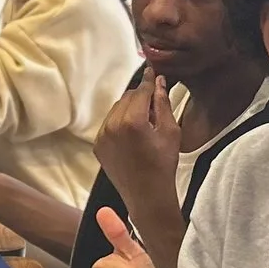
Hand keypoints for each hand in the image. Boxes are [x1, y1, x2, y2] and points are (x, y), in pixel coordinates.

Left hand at [94, 72, 180, 202]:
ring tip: (145, 121)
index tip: (153, 71)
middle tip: (154, 102)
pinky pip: (108, 124)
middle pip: (127, 97)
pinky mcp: (98, 145)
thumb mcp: (170, 131)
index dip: (149, 80)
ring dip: (130, 108)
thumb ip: (163, 103)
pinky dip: (119, 122)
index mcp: (132, 121)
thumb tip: (159, 81)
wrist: (147, 195)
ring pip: (116, 109)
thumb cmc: (163, 164)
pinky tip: (133, 133)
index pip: (141, 91)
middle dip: (140, 96)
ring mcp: (102, 136)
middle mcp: (112, 126)